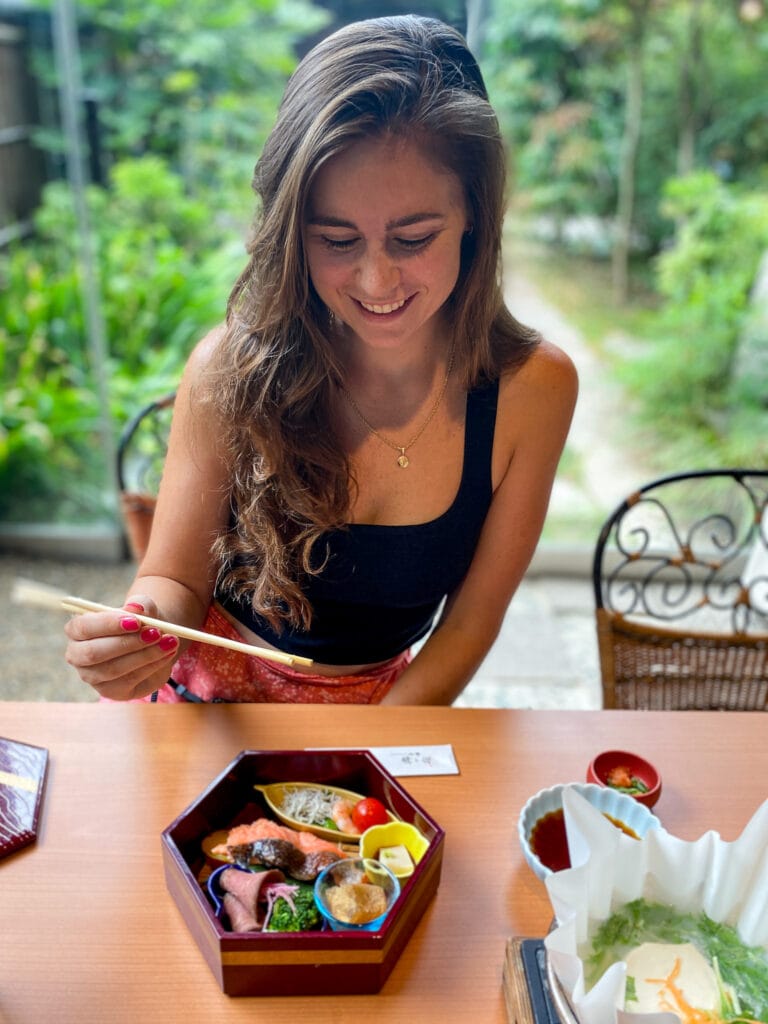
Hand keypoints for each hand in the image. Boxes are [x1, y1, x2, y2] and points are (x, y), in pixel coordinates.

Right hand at [64, 595, 179, 700]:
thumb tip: (135, 608)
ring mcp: (92, 676)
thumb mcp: (142, 608)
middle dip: (127, 643)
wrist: (153, 641)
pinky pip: (129, 680)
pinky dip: (152, 666)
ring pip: (113, 669)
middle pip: (93, 653)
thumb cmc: (140, 621)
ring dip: (145, 655)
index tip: (136, 621)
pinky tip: (167, 655)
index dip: (107, 624)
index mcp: (77, 630)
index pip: (82, 627)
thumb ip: (140, 605)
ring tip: (169, 642)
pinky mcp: (111, 691)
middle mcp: (78, 655)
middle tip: (156, 633)